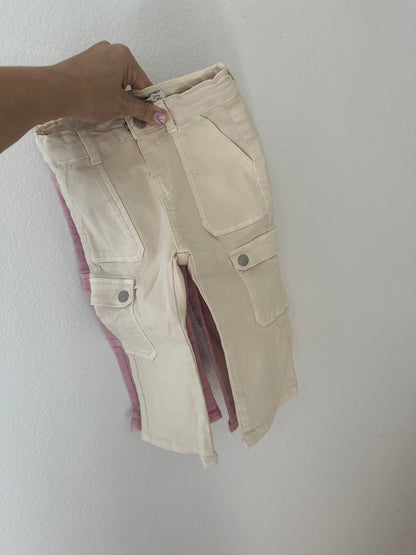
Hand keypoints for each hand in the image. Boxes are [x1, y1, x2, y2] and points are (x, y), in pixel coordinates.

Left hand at [52, 40, 168, 125]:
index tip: (146, 117)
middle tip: (123, 115)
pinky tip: (95, 103)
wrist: (54, 92)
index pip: (143, 83)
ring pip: (113, 81)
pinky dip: (101, 92)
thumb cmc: (86, 94)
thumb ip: (142, 110)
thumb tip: (161, 116)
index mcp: (124, 56)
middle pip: (129, 80)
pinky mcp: (83, 63)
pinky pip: (100, 79)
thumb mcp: (120, 105)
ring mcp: (94, 55)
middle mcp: (110, 50)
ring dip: (114, 96)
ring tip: (106, 110)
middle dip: (127, 99)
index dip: (145, 103)